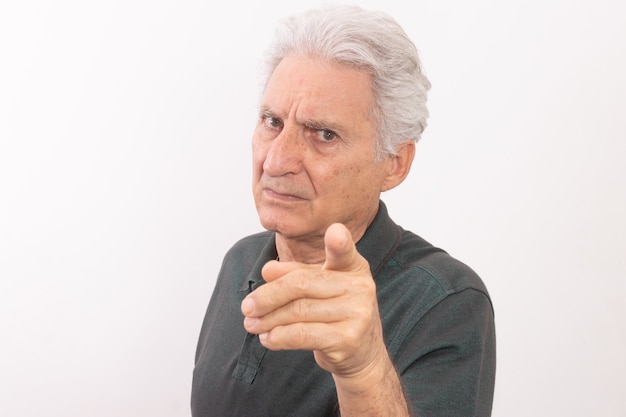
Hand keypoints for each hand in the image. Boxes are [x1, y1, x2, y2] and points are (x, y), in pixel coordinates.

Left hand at [241, 223, 387, 378]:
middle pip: (301, 284)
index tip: (334, 231)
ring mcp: (357, 314)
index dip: (340, 242)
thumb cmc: (336, 315)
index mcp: (353, 268)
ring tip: (251, 324)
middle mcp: (360, 288)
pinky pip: (302, 334)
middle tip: (247, 306)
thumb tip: (267, 270)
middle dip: (268, 295)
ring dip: (268, 319)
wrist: (362, 354)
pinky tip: (268, 338)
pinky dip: (278, 337)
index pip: (344, 252)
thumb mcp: (319, 289)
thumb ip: (295, 275)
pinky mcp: (348, 339)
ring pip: (298, 311)